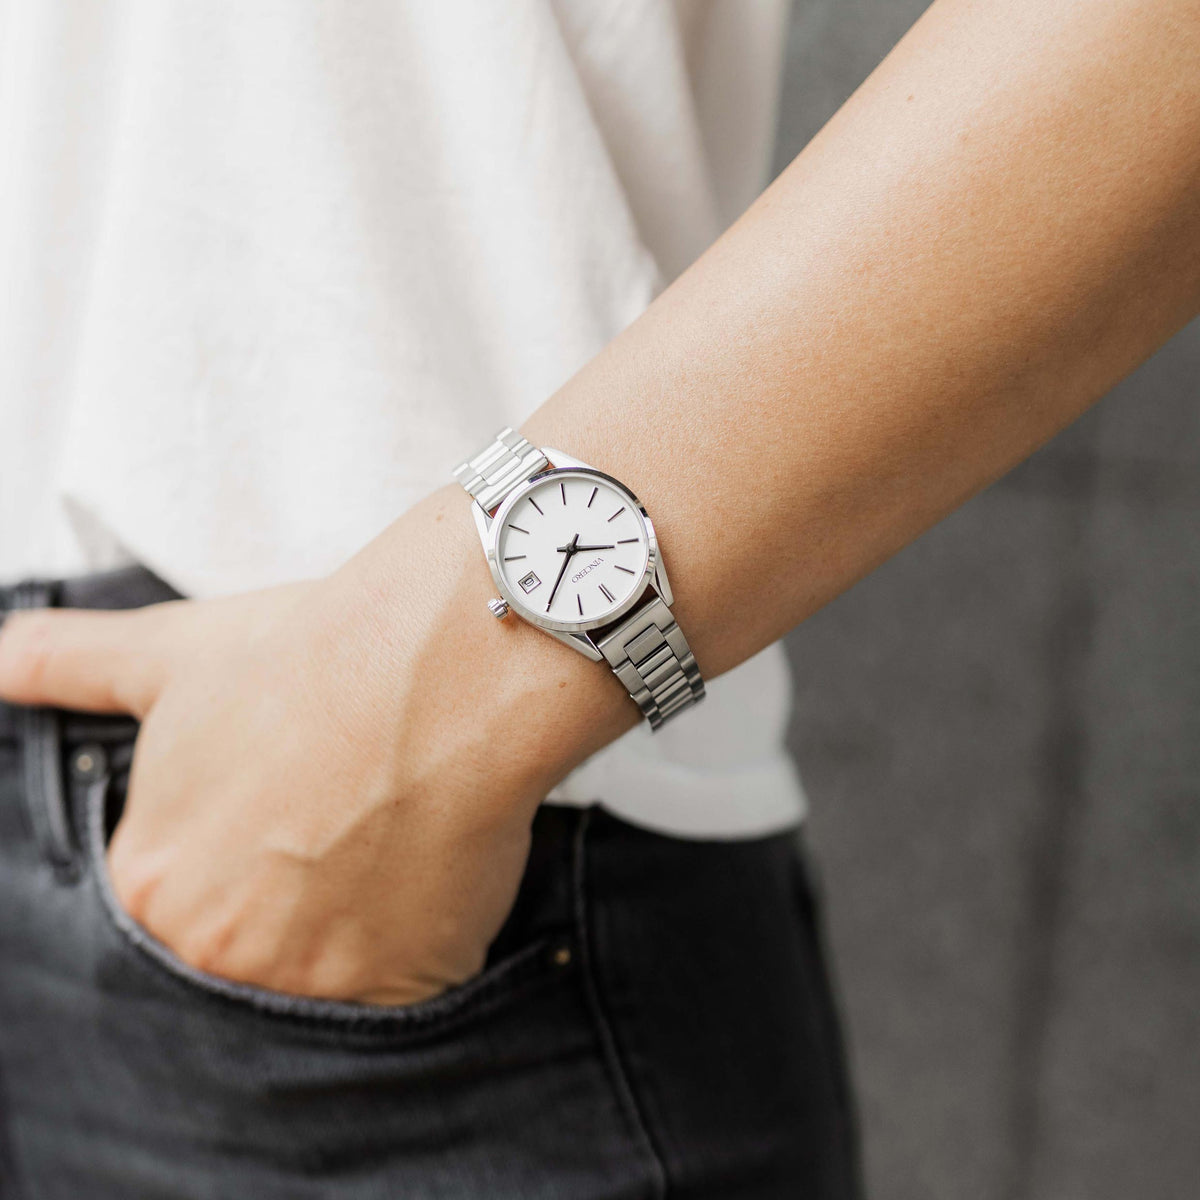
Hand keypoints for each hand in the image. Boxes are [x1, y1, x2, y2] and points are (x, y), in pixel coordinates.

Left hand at [0, 489, 627, 1003]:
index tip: (293, 812)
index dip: (248, 850)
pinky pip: (401, 993)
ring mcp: (304, 979)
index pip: (186, 901)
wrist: (440, 666)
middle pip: (253, 945)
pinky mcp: (395, 990)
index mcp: (150, 879)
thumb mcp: (172, 654)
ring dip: (359, 920)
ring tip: (391, 834)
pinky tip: (432, 865)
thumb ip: (69, 665)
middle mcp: (209, 947)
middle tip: (347, 821)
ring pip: (327, 975)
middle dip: (298, 893)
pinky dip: (419, 941)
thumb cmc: (308, 655)